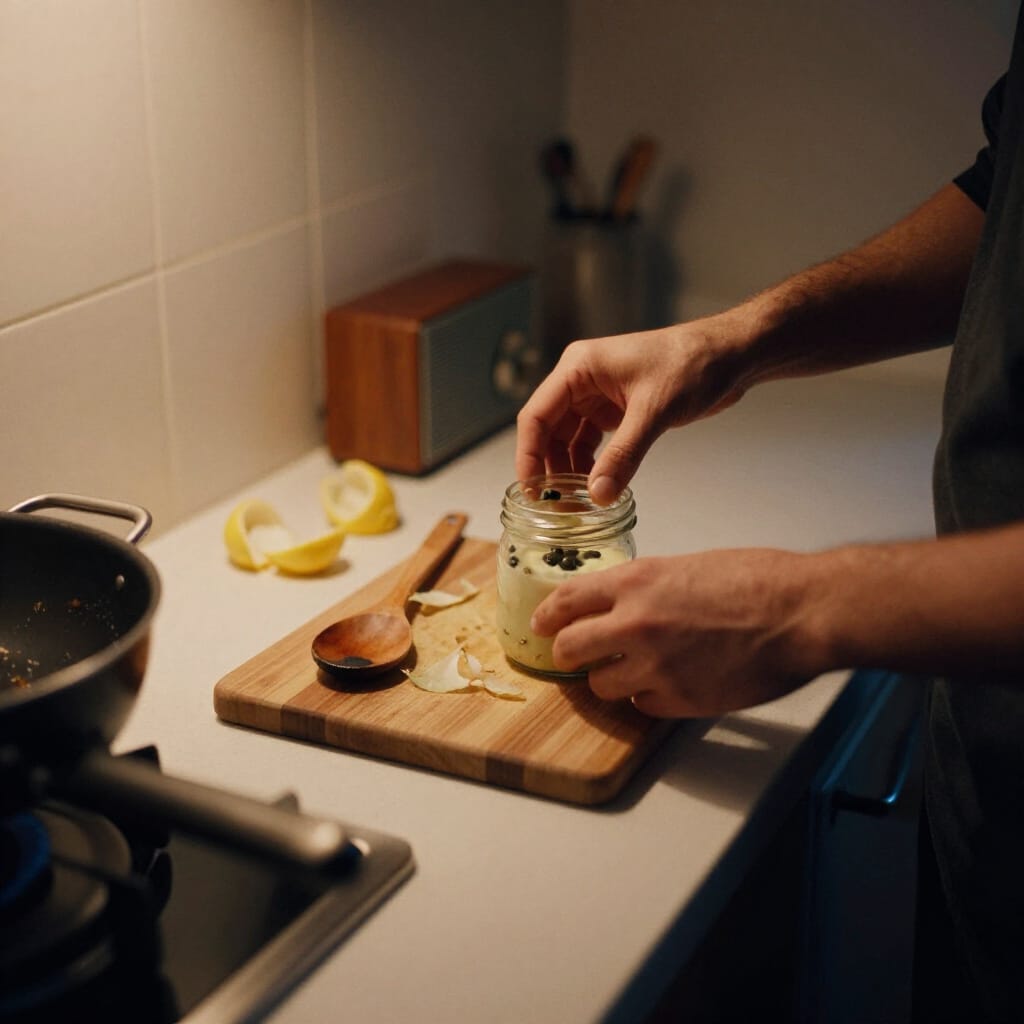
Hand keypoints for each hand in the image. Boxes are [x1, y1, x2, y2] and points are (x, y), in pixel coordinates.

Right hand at [516, 320, 749, 503]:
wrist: (731, 355)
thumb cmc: (694, 363)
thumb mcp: (654, 411)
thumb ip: (624, 455)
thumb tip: (598, 495)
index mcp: (579, 368)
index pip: (537, 415)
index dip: (528, 455)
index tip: (532, 490)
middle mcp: (582, 380)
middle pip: (549, 431)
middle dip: (550, 469)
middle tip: (556, 507)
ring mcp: (598, 396)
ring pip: (569, 440)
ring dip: (571, 471)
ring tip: (576, 505)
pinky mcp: (617, 411)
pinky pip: (592, 443)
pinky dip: (593, 467)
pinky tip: (597, 489)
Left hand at [529, 549, 828, 716]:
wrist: (799, 612)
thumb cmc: (756, 580)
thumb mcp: (685, 566)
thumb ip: (643, 588)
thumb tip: (619, 604)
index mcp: (635, 582)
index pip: (566, 600)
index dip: (548, 615)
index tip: (541, 624)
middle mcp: (634, 624)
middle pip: (568, 649)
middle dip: (568, 654)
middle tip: (576, 656)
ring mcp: (654, 666)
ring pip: (600, 685)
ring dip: (610, 678)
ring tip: (633, 670)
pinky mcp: (679, 700)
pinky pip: (641, 705)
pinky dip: (648, 697)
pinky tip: (669, 683)